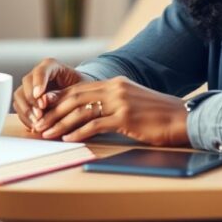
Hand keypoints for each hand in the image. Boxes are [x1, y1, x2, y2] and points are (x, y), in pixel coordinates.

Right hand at [13, 58, 93, 130]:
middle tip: (39, 114)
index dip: (38, 83)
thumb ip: (62, 94)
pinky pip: (19, 107)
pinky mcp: (27, 99)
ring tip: (36, 123)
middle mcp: (38, 74)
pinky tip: (34, 126)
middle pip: (26, 82)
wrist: (80, 97)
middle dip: (31, 100)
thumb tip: (44, 101)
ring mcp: (30, 86)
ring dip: (26, 110)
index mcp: (52, 66)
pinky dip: (25, 117)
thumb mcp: (78, 91)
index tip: (38, 95)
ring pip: (19, 95)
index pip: (41, 70)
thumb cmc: (81, 91)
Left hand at [33, 76, 189, 145]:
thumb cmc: (158, 115)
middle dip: (53, 111)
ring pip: (81, 111)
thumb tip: (91, 114)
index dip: (58, 98)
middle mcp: (115, 88)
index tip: (43, 108)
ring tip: (47, 133)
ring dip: (60, 123)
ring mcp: (120, 102)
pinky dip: (78, 132)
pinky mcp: (125, 117)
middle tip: (38, 123)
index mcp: (115, 83)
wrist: (182, 118)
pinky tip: (68, 138)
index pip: (79, 88)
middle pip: (75, 98)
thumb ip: (112, 102)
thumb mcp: (132, 102)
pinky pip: (95, 125)